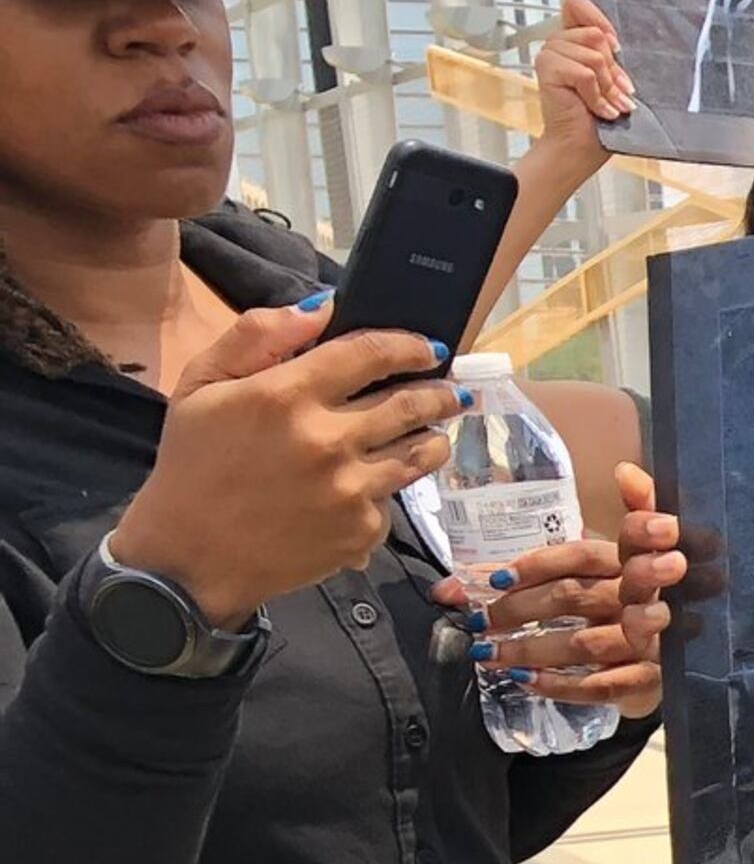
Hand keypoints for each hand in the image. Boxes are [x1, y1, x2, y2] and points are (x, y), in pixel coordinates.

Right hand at [109, 303, 467, 625]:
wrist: (191, 556)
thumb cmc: (193, 464)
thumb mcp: (202, 384)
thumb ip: (257, 336)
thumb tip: (321, 306)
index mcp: (286, 395)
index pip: (369, 354)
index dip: (408, 346)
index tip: (429, 347)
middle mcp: (328, 439)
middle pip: (409, 404)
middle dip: (440, 392)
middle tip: (452, 390)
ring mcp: (351, 488)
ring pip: (419, 453)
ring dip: (434, 436)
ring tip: (436, 429)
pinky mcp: (362, 531)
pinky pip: (394, 500)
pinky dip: (391, 488)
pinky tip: (378, 483)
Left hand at [434, 463, 685, 720]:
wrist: (674, 652)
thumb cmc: (631, 597)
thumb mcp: (613, 556)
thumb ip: (583, 527)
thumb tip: (622, 469)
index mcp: (632, 558)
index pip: (581, 554)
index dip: (536, 565)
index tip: (493, 580)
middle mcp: (643, 596)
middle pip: (574, 597)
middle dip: (520, 610)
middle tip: (479, 619)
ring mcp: (650, 642)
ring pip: (584, 644)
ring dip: (530, 648)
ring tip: (486, 652)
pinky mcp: (650, 679)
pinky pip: (602, 687)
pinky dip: (561, 685)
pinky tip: (525, 680)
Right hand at [528, 0, 631, 163]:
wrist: (581, 146)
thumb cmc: (598, 115)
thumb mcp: (610, 77)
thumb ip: (608, 52)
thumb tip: (613, 39)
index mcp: (571, 39)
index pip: (576, 4)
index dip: (599, 20)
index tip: (615, 48)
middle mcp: (556, 43)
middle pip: (596, 35)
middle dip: (613, 70)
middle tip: (617, 94)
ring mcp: (548, 54)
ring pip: (594, 55)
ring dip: (607, 86)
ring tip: (607, 105)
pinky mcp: (546, 68)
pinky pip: (585, 74)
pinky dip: (597, 96)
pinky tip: (597, 110)